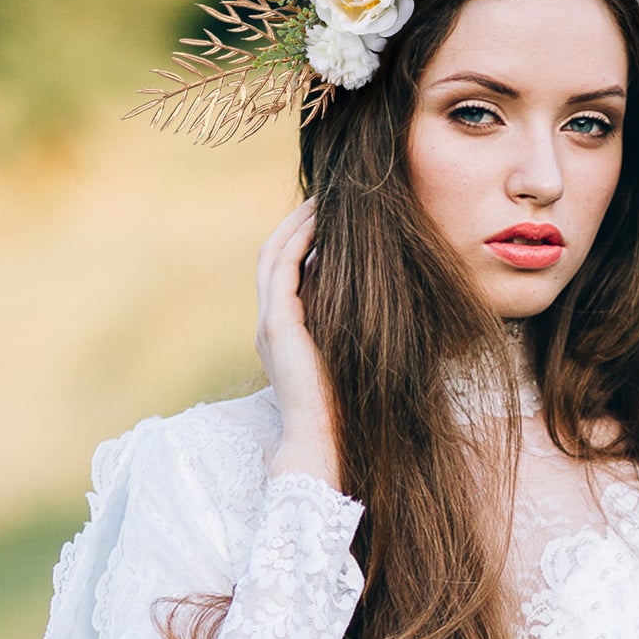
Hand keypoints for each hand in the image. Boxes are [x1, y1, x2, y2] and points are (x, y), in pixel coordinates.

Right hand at [256, 200, 340, 489]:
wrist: (323, 441)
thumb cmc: (345, 407)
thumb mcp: (348, 355)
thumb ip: (347, 325)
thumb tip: (369, 292)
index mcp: (282, 332)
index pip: (284, 271)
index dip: (301, 239)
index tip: (327, 216)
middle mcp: (269, 323)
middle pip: (273, 255)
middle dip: (295, 222)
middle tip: (323, 196)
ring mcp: (268, 323)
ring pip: (272, 255)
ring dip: (295, 224)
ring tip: (321, 200)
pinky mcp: (277, 325)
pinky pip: (282, 268)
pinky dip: (298, 241)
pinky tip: (319, 224)